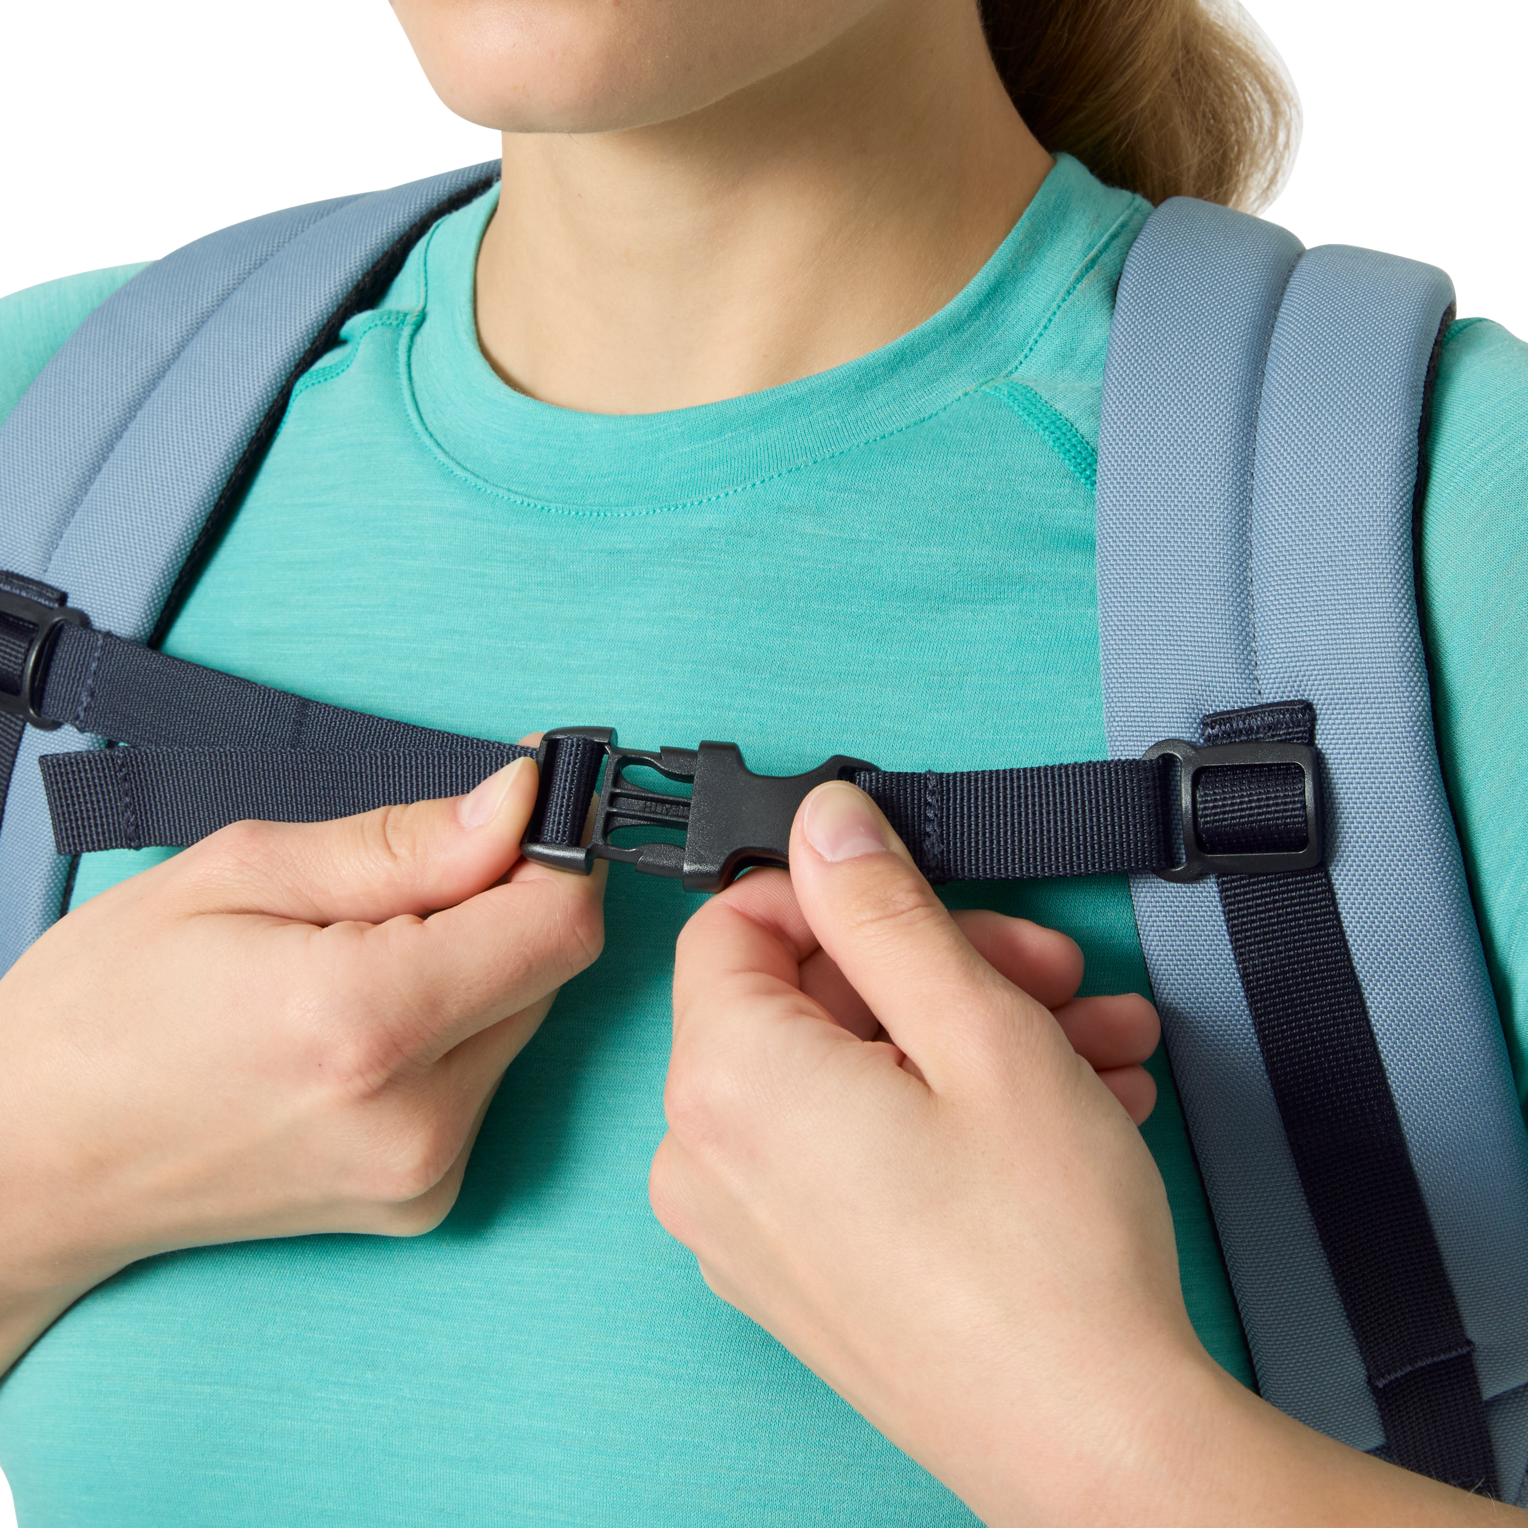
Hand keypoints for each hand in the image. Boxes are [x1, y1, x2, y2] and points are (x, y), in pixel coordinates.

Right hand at [0, 751, 603, 1373]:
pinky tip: (356, 1026)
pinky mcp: (422, 1199)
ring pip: (521, 1017)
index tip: (526, 807)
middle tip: (397, 887)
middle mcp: (417, 1118)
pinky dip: (449, 1030)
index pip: (559, 924)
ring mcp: (424, 1173)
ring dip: (473, 967)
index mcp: (366, 1024)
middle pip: (547, 968)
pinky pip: (485, 1076)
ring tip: (353, 962)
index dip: (556, 851)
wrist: (30, 1167)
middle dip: (500, 903)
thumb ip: (405, 843)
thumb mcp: (238, 875)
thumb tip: (524, 802)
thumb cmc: (103, 1009)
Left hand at [651, 782, 1506, 1526]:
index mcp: (726, 1083)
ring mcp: (750, 1232)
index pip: (734, 924)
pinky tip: (1059, 1112)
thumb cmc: (1044, 1255)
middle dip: (941, 970)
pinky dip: (944, 1115)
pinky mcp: (800, 1276)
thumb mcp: (975, 1025)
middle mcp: (708, 1163)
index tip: (925, 901)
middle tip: (1048, 976)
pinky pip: (853, 1152)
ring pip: (850, 1076)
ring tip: (1092, 1050)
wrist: (1098, 1447)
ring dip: (972, 1042)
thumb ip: (882, 908)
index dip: (840, 896)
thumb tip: (824, 826)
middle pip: (807, 1001)